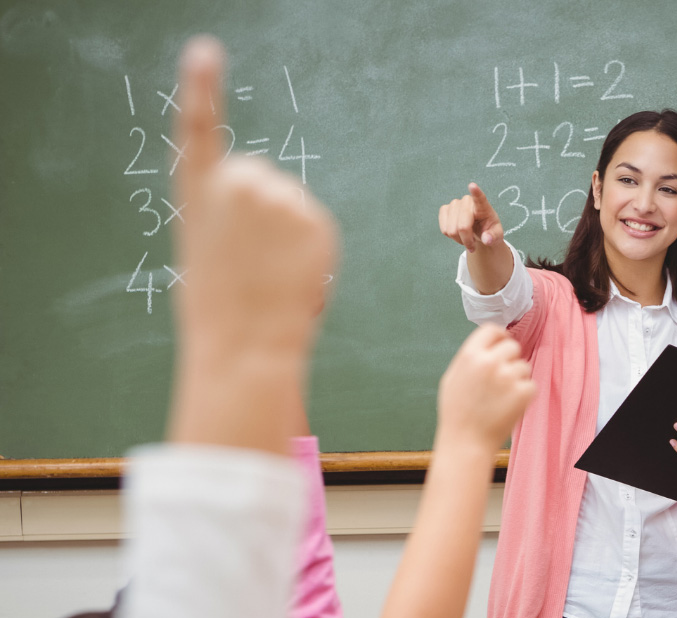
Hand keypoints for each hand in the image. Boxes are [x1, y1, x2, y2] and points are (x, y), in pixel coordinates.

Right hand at [173, 37, 337, 381]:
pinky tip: (294, 275)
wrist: (247, 344)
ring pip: (292, 204)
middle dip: (263, 212)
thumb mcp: (206, 252)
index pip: (198, 126)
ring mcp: (280, 198)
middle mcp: (238, 182)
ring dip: (289, 233)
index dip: (202, 86)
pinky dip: (313, 249)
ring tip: (272, 275)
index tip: (205, 52)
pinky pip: (316, 226)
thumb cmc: (220, 311)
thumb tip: (264, 211)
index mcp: (198, 191)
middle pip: (261, 178)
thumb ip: (227, 218)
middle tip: (253, 262)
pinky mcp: (316, 220)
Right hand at [437, 324, 533, 449]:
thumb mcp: (453, 378)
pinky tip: (509, 406)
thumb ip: (471, 358)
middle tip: (502, 379)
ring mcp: (508, 377)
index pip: (492, 329)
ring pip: (523, 367)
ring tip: (502, 398)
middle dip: (510, 360)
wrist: (465, 443)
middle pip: (512, 346)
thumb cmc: (457, 413)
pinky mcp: (522, 392)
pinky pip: (531, 385)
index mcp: (470, 355)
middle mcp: (489, 362)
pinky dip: (524, 395)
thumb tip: (489, 344)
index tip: (502, 345)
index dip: (499, 337)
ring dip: (517, 379)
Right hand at [438, 183, 504, 252]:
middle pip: (462, 226)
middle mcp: (467, 201)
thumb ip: (493, 237)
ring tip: (466, 238)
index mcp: (483, 206)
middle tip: (473, 246)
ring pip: (451, 230)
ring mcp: (454, 204)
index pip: (480, 198)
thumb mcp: (497, 236)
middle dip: (467, 240)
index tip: (472, 185)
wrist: (479, 231)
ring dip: (459, 239)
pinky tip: (458, 234)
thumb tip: (486, 239)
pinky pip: (444, 229)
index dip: (475, 193)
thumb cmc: (489, 231)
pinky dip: (451, 237)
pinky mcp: (444, 209)